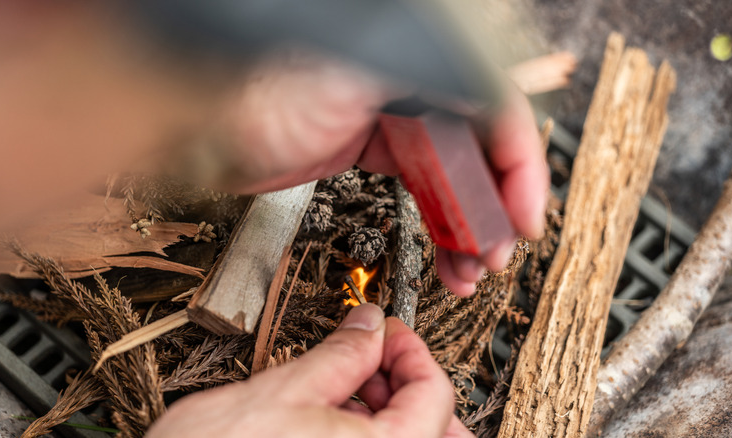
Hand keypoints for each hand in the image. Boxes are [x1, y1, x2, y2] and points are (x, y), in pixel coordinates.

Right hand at [146, 304, 473, 437]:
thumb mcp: (283, 391)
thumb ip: (342, 355)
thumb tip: (370, 323)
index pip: (435, 393)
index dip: (411, 349)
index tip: (383, 330)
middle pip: (435, 429)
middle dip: (408, 386)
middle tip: (371, 359)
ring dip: (388, 413)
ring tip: (345, 386)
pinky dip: (365, 436)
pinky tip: (330, 420)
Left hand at [207, 52, 547, 295]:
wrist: (208, 128)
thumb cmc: (260, 93)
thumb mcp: (353, 79)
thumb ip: (427, 77)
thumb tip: (488, 87)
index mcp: (421, 61)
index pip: (495, 111)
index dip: (519, 167)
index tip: (523, 216)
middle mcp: (418, 86)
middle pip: (481, 150)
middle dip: (495, 208)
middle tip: (494, 253)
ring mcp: (397, 120)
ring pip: (457, 177)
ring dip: (471, 227)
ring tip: (471, 270)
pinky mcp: (375, 150)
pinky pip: (426, 190)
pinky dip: (441, 225)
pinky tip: (447, 257)